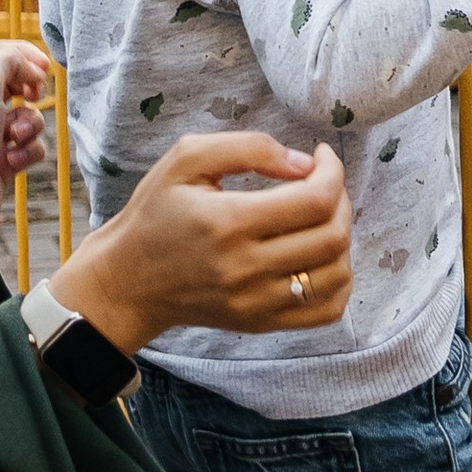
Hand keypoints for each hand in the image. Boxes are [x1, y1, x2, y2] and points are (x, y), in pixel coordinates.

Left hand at [0, 39, 50, 227]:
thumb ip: (9, 60)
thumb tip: (31, 70)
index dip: (23, 55)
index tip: (43, 65)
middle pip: (14, 83)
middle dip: (31, 88)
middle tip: (36, 95)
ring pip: (27, 117)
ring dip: (31, 124)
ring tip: (16, 137)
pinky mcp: (2, 161)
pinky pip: (30, 147)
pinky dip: (28, 152)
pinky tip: (12, 161)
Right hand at [55, 135, 352, 354]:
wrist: (129, 281)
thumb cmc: (156, 214)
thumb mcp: (185, 160)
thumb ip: (247, 148)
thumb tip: (303, 163)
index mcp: (227, 222)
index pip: (314, 201)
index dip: (333, 172)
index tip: (322, 156)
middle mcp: (245, 268)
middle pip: (332, 236)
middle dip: (341, 200)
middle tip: (323, 183)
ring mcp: (256, 302)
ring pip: (336, 274)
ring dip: (343, 238)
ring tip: (321, 217)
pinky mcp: (261, 323)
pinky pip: (326, 310)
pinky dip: (338, 280)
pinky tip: (319, 256)